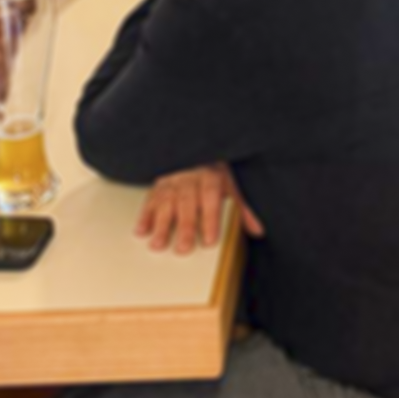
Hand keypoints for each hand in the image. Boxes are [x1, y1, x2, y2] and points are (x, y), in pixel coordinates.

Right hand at [135, 164, 263, 252]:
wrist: (197, 149)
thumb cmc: (215, 173)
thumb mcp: (233, 184)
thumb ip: (243, 207)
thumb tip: (258, 228)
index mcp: (210, 176)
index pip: (210, 197)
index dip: (210, 219)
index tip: (209, 240)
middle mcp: (189, 178)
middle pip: (186, 203)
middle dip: (184, 227)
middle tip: (182, 249)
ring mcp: (171, 181)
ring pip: (165, 203)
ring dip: (161, 225)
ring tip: (157, 245)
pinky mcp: (158, 186)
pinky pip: (149, 200)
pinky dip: (144, 216)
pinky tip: (141, 231)